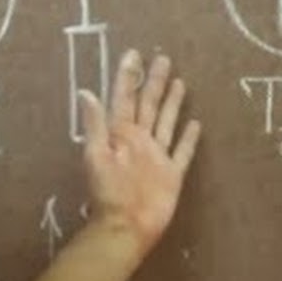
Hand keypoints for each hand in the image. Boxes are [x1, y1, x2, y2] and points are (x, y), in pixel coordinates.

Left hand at [78, 49, 201, 258]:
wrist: (126, 227)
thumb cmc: (108, 192)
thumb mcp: (97, 155)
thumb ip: (95, 123)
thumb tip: (85, 91)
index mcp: (121, 133)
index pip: (126, 97)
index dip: (129, 76)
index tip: (134, 53)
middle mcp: (140, 140)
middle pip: (149, 104)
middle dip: (155, 81)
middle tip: (163, 58)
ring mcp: (157, 156)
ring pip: (166, 121)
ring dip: (172, 102)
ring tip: (179, 81)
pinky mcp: (172, 173)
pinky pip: (182, 151)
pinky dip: (189, 138)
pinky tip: (196, 123)